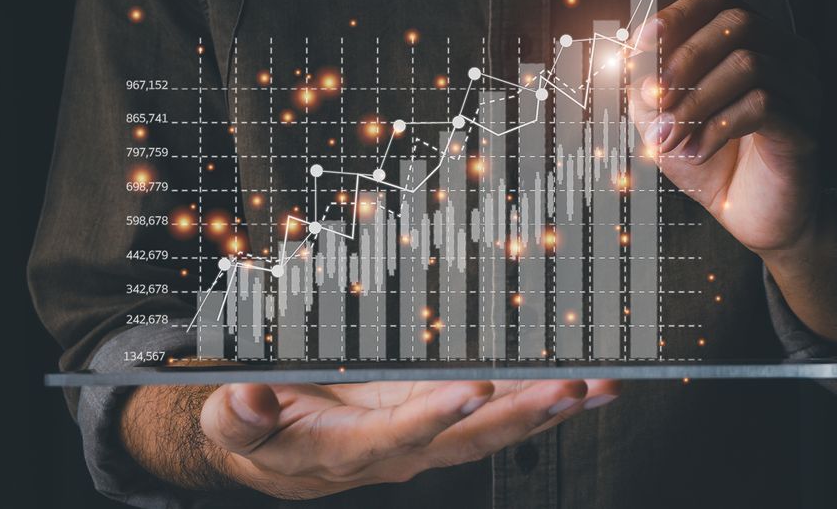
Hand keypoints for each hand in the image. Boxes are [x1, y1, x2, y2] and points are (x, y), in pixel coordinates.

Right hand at [121, 379, 618, 498]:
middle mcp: (405, 449)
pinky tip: (591, 391)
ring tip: (603, 386)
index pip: (401, 435)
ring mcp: (433, 436)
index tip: (473, 389)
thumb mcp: (232, 427)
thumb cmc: (258, 432)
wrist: (276, 449)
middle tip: (571, 388)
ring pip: (501, 427)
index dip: (436, 415)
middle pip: (472, 437)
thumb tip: (244, 398)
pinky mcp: (447, 421)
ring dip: (553, 409)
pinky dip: (548, 404)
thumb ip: (238, 418)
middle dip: (525, 413)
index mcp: (352, 450)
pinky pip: (504, 415)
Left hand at [629, 0, 821, 255]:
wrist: (755, 220)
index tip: (640, 46)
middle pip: (738, 23)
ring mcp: (804, 89)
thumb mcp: (664, 119)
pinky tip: (696, 151)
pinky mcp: (806, 127)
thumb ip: (646, 85)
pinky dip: (717, 127)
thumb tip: (627, 51)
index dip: (677, 15)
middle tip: (653, 101)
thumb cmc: (713, 163)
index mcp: (755, 42)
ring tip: (670, 138)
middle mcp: (787, 55)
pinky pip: (762, 105)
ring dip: (695, 102)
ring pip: (749, 64)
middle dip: (685, 60)